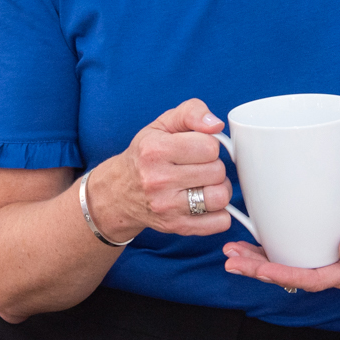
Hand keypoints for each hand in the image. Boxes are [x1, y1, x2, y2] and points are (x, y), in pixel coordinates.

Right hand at [85, 99, 235, 240]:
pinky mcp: (176, 227)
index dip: (209, 145)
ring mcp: (167, 207)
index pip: (209, 146)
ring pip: (220, 197)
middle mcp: (158, 180)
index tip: (197, 148)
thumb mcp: (162, 124)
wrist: (118, 192)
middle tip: (199, 167)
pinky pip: (219, 222)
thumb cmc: (145, 155)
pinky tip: (206, 204)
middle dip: (214, 166)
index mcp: (155, 150)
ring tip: (205, 184)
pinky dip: (220, 214)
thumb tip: (215, 124)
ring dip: (219, 189)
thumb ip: (191, 112)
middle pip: (217, 171)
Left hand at [220, 196, 339, 290]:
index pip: (312, 278)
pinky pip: (294, 252)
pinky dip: (271, 249)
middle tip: (231, 262)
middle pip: (292, 276)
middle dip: (259, 270)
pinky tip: (253, 244)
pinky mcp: (322, 245)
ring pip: (288, 265)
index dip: (284, 276)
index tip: (260, 271)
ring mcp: (327, 258)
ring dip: (259, 262)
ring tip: (232, 254)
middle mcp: (334, 267)